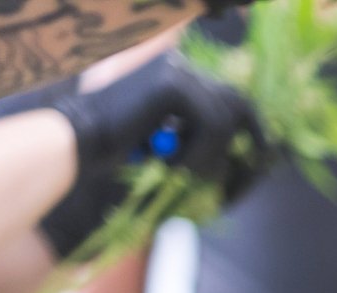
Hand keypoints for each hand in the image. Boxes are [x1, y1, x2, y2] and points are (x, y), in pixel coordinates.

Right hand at [40, 54, 266, 254]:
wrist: (75, 151)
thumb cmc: (119, 164)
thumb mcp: (175, 160)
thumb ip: (211, 154)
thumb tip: (262, 162)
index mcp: (178, 83)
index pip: (233, 101)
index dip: (254, 131)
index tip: (260, 162)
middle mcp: (179, 69)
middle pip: (239, 103)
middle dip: (249, 144)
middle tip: (239, 179)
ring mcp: (176, 71)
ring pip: (227, 119)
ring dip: (213, 158)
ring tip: (182, 176)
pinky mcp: (172, 82)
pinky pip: (213, 124)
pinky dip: (202, 154)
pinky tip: (174, 167)